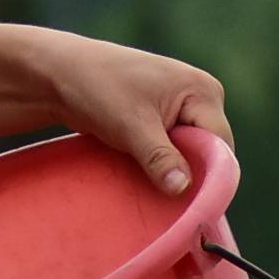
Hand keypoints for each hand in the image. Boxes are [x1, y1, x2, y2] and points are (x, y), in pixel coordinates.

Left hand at [34, 32, 235, 196]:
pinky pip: (173, 151)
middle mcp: (199, 97)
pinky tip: (147, 180)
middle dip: (190, 175)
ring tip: (153, 190)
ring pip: (190, 154)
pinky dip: (162, 166)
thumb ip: (160, 158)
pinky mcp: (162, 119)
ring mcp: (181, 107)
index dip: (206, 176)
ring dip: (173, 172)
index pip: (220, 145)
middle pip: (209, 152)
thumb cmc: (97, 89)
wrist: (59, 73)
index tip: (189, 205)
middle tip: (168, 202)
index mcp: (203, 91)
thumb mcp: (131, 126)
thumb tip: (183, 188)